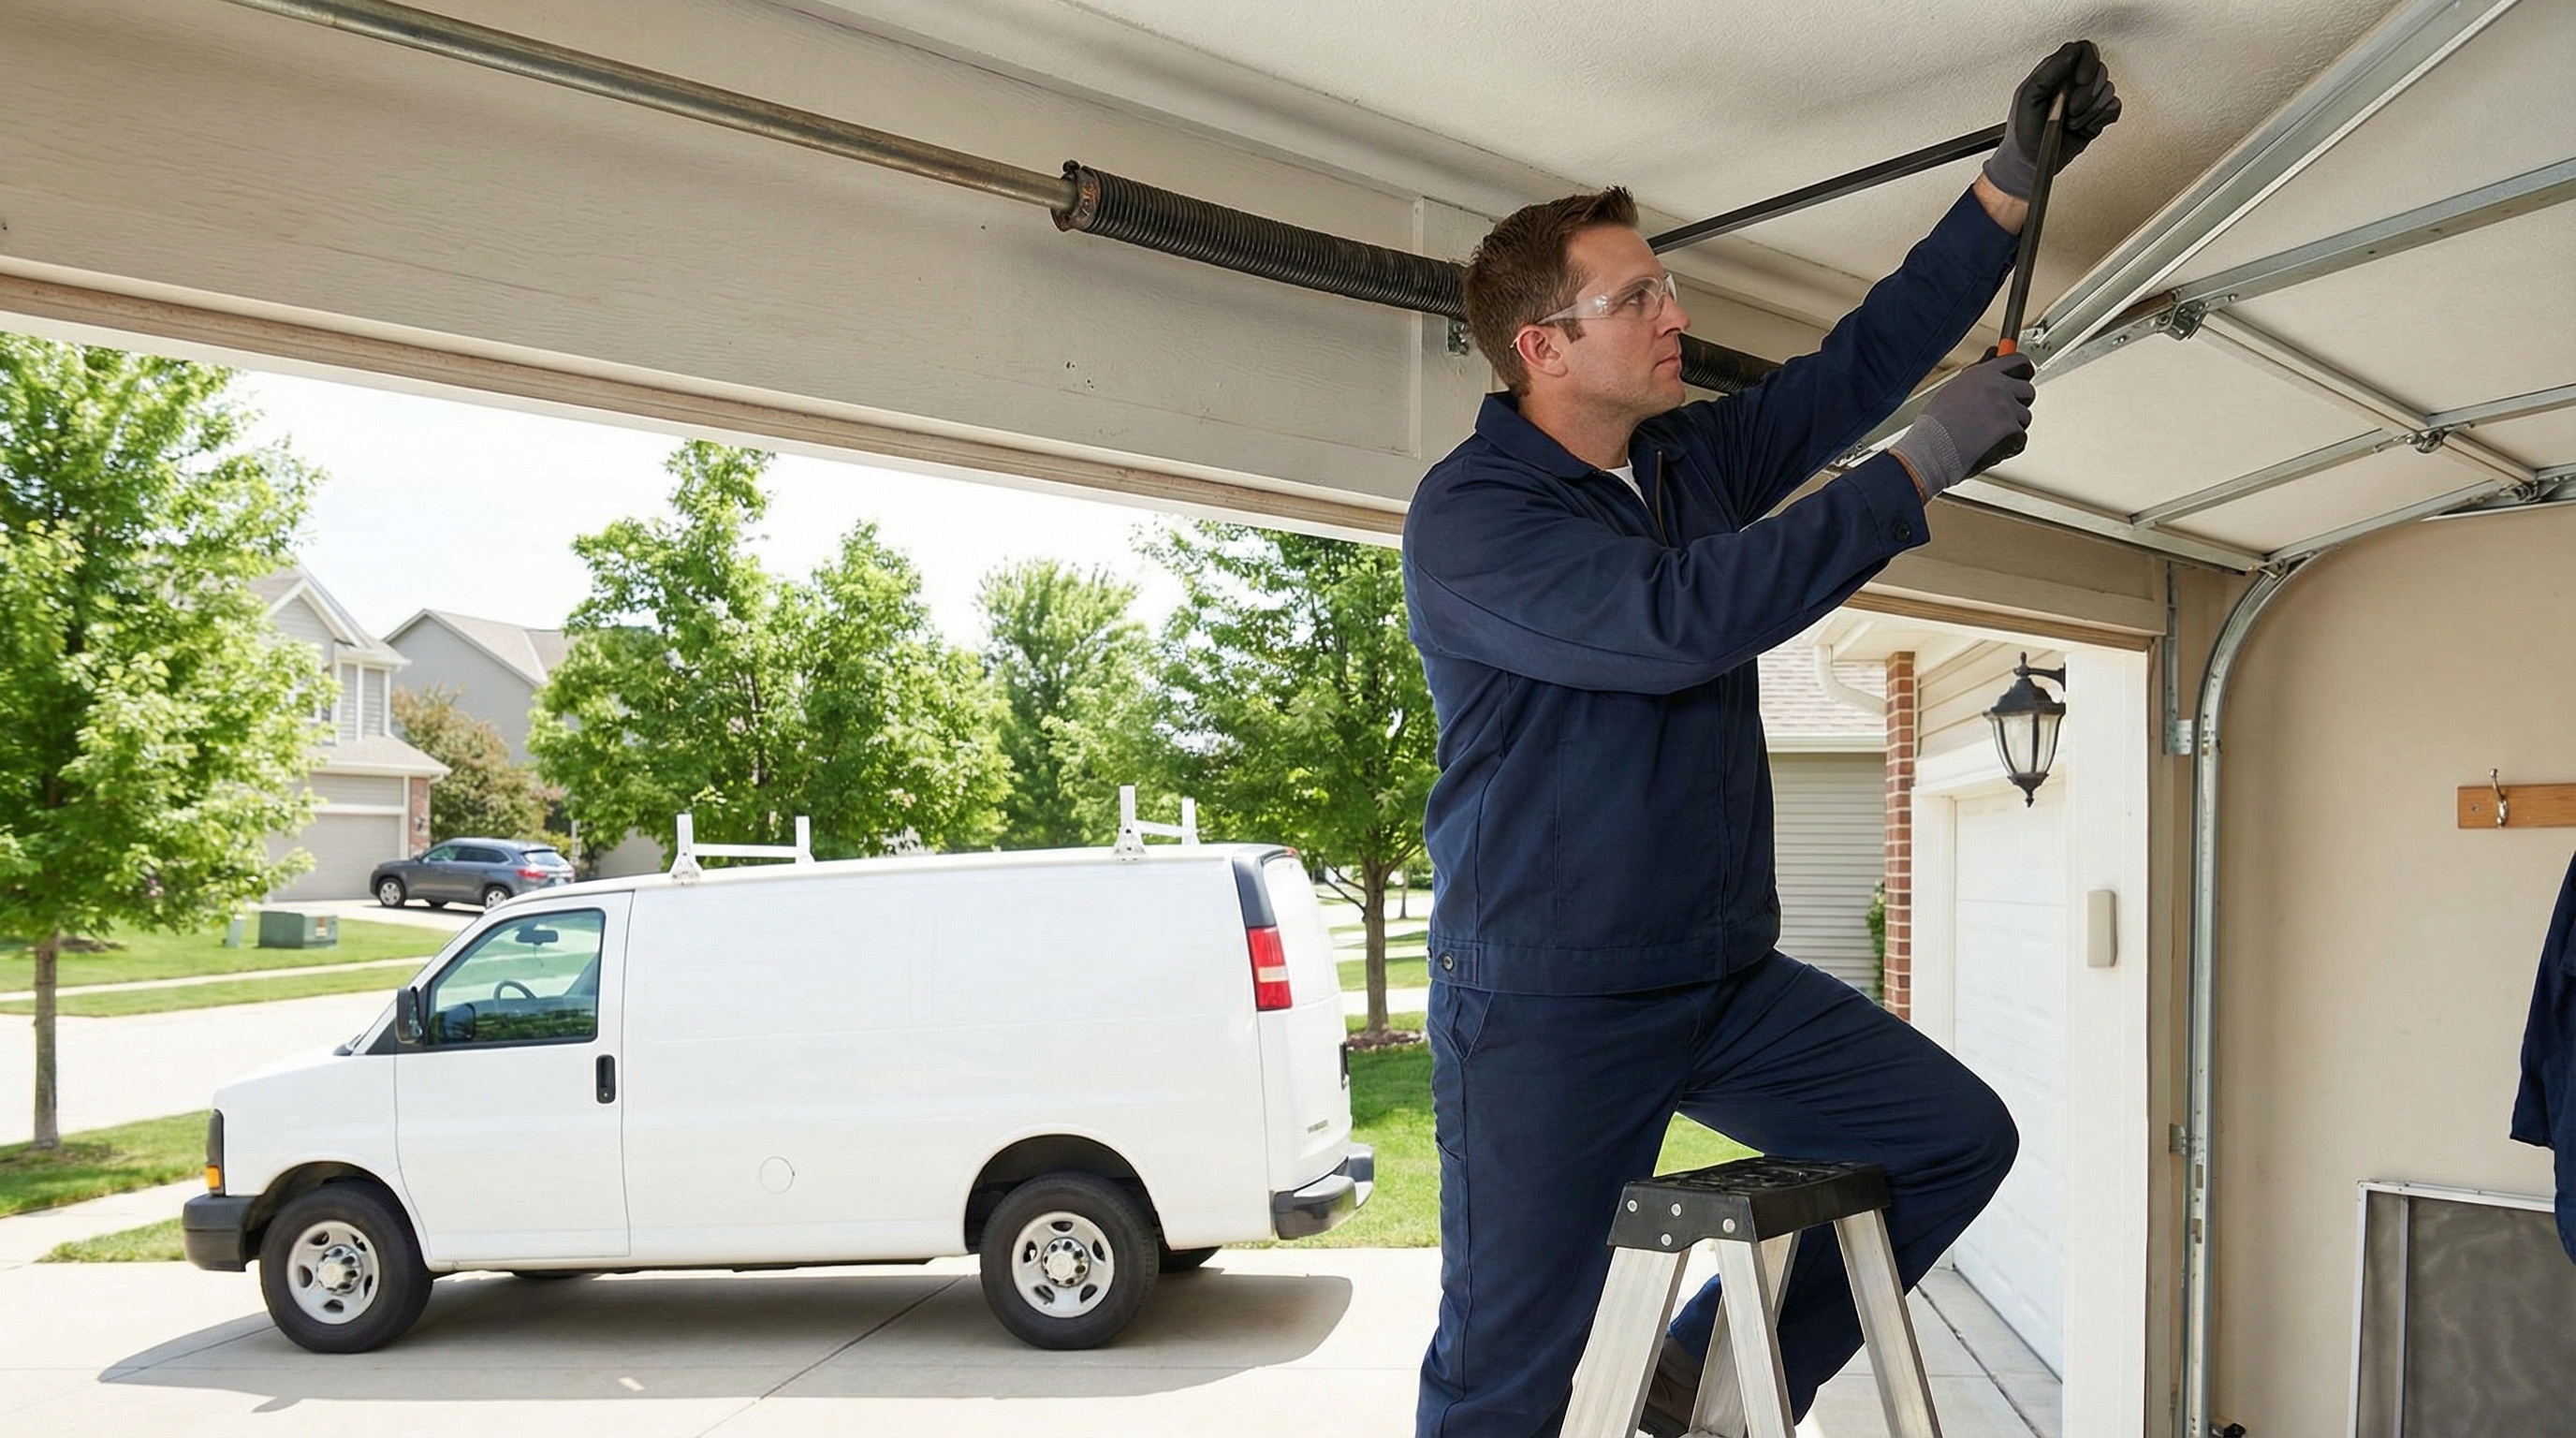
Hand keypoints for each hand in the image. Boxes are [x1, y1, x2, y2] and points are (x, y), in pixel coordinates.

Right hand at [1890, 354, 2035, 497]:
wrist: (1930, 450)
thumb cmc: (1934, 426)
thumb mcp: (1952, 390)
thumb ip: (1976, 378)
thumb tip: (1991, 359)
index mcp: (1983, 373)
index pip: (2016, 361)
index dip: (2023, 370)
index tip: (2023, 375)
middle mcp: (1997, 386)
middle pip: (2027, 389)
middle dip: (2019, 402)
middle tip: (2003, 413)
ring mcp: (2006, 407)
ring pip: (2024, 416)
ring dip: (2012, 426)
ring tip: (1987, 435)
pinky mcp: (2010, 429)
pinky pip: (2021, 438)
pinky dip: (2010, 446)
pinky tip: (1990, 447)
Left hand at [1983, 40, 2122, 200]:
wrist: (2030, 161)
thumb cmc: (2023, 130)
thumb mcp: (2027, 96)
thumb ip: (2049, 71)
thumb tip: (2072, 51)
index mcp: (2056, 71)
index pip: (2083, 49)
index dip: (2088, 61)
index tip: (2080, 80)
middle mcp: (2073, 82)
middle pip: (2100, 69)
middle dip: (2087, 93)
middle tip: (2070, 110)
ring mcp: (2088, 98)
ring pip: (2108, 89)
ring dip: (2090, 110)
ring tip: (2070, 122)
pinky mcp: (2098, 115)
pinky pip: (2114, 107)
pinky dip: (2100, 119)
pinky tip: (2083, 127)